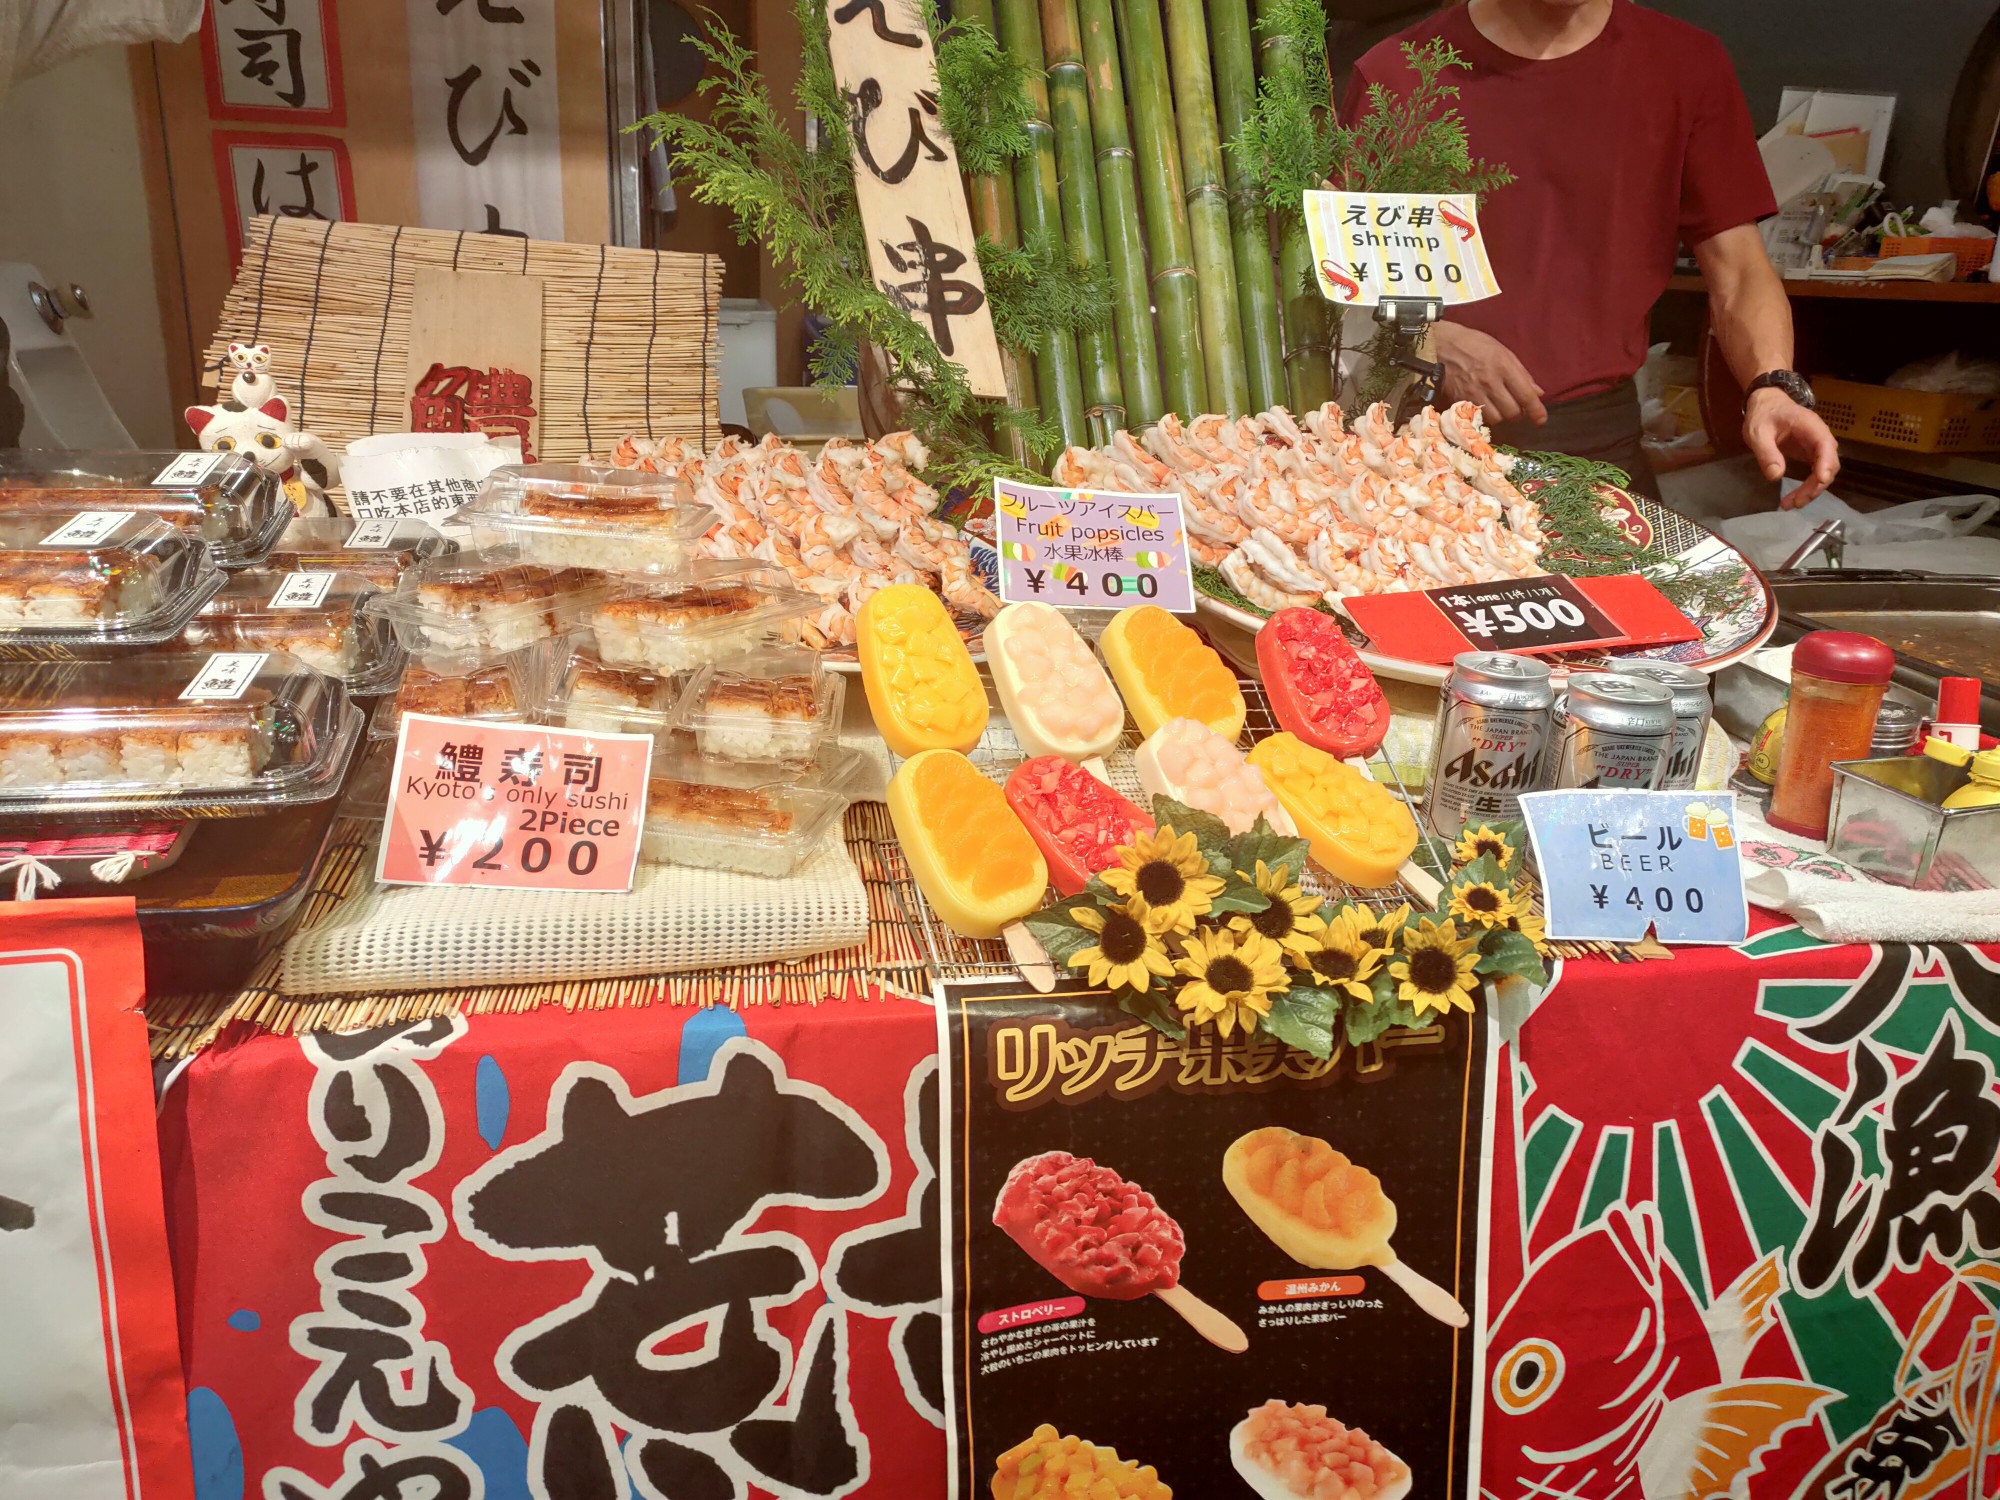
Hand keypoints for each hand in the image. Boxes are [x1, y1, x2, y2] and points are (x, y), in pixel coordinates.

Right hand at [1430, 322, 1547, 426]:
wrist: (1441, 346)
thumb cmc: (1475, 345)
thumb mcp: (1502, 352)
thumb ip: (1521, 374)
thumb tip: (1537, 393)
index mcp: (1504, 367)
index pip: (1526, 396)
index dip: (1536, 411)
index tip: (1541, 420)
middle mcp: (1490, 382)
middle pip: (1512, 412)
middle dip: (1517, 413)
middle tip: (1515, 407)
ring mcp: (1474, 393)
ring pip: (1496, 419)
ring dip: (1501, 416)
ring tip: (1499, 407)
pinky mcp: (1460, 400)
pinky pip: (1479, 416)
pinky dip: (1485, 415)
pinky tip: (1485, 407)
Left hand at [1744, 388, 1839, 507]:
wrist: (1767, 404)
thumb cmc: (1763, 414)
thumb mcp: (1757, 432)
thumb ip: (1766, 452)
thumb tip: (1775, 476)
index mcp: (1810, 426)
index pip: (1825, 446)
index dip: (1826, 464)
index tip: (1820, 480)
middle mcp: (1819, 436)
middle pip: (1829, 464)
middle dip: (1816, 485)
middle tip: (1796, 502)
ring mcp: (1817, 446)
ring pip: (1825, 471)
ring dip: (1813, 489)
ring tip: (1792, 504)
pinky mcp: (1811, 454)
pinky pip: (1816, 472)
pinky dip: (1809, 486)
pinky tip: (1796, 497)